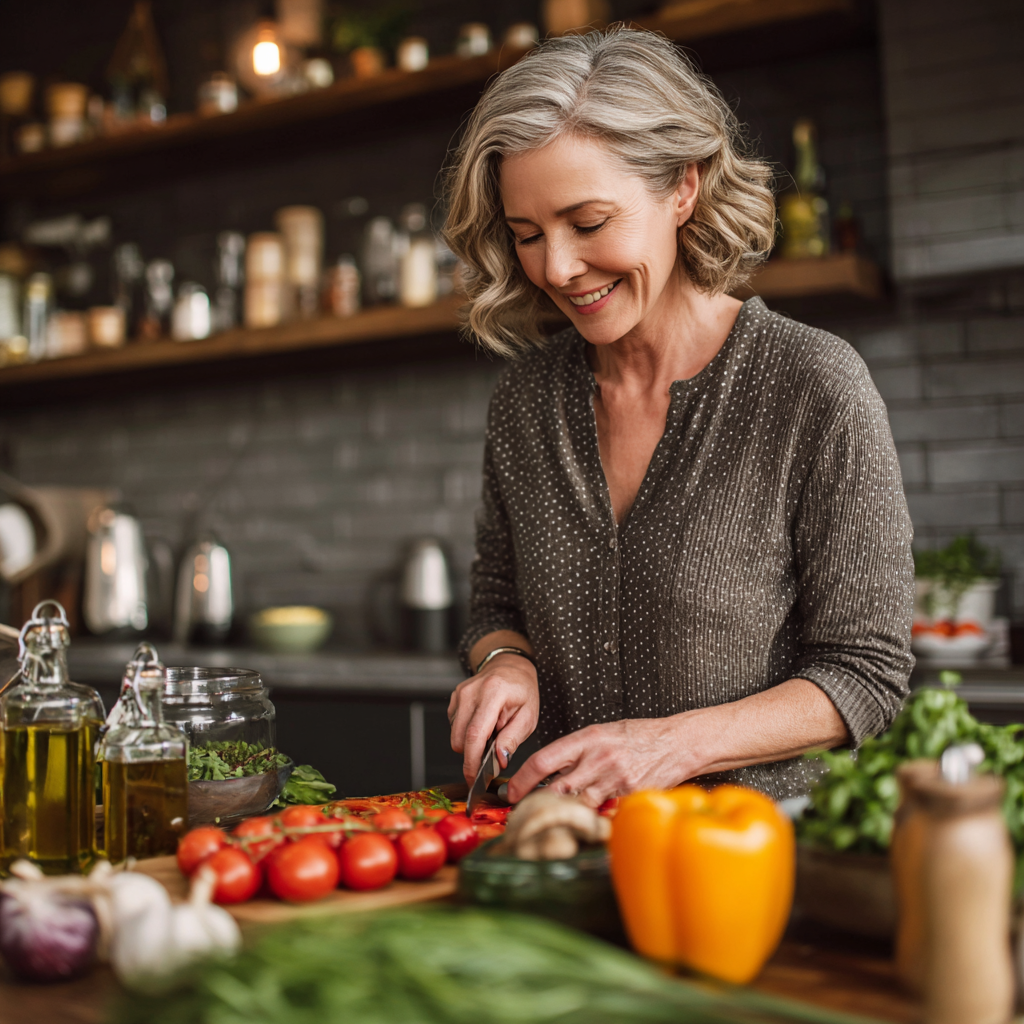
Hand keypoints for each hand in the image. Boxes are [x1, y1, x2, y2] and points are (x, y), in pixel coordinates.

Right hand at [448, 653, 538, 786]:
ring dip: (470, 743)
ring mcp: (460, 694)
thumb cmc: (522, 691)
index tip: (474, 779)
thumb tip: (499, 760)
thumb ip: (512, 739)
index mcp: (493, 694)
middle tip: (493, 751)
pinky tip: (482, 724)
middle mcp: (471, 692)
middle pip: (460, 738)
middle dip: (473, 755)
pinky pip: (454, 726)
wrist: (510, 667)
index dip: (472, 761)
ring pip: (455, 735)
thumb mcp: (528, 716)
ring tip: (491, 732)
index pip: (475, 734)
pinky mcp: (454, 698)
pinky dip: (466, 732)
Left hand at [507, 717, 690, 806]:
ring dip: (562, 814)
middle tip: (523, 814)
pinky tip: (584, 823)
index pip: (543, 761)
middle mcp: (598, 758)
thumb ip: (576, 751)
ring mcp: (614, 779)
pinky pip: (602, 813)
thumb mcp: (602, 733)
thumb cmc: (639, 737)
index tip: (511, 793)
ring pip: (577, 805)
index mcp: (587, 739)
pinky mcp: (629, 797)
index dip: (522, 780)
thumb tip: (550, 772)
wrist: (677, 743)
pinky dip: (591, 819)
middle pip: (555, 788)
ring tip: (550, 821)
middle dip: (535, 804)